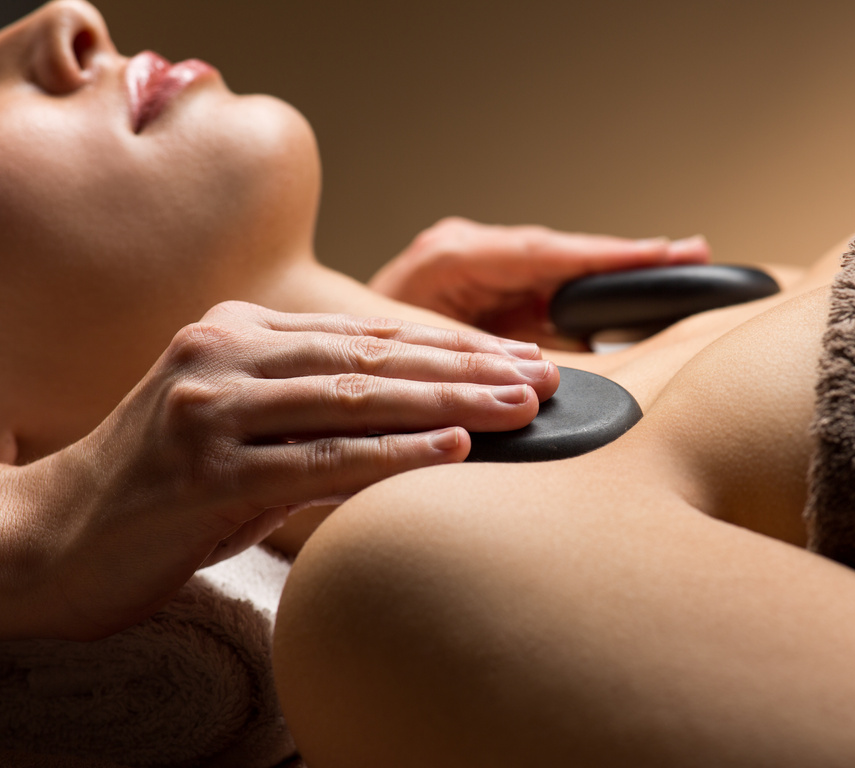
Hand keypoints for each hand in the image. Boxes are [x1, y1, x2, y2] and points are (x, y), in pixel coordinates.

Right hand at [5, 300, 557, 639]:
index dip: (449, 348)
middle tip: (543, 378)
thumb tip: (423, 420)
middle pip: (374, 358)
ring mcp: (212, 411)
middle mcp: (224, 355)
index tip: (517, 360)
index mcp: (236, 333)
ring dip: (451, 404)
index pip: (367, 337)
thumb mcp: (240, 428)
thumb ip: (312, 407)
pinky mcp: (206, 472)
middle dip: (468, 368)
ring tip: (521, 408)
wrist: (47, 539)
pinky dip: (395, 456)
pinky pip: (320, 461)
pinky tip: (455, 454)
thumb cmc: (158, 489)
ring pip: (357, 398)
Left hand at [369, 217, 710, 347]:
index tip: (664, 254)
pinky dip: (587, 292)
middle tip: (693, 254)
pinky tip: (632, 292)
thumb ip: (482, 361)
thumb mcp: (421, 361)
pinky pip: (544, 291)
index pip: (545, 253)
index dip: (607, 257)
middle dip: (626, 258)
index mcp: (450, 261)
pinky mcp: (485, 296)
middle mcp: (468, 255)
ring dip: (614, 273)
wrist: (323, 371)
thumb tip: (546, 377)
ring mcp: (477, 273)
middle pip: (562, 255)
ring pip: (558, 271)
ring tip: (679, 266)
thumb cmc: (363, 366)